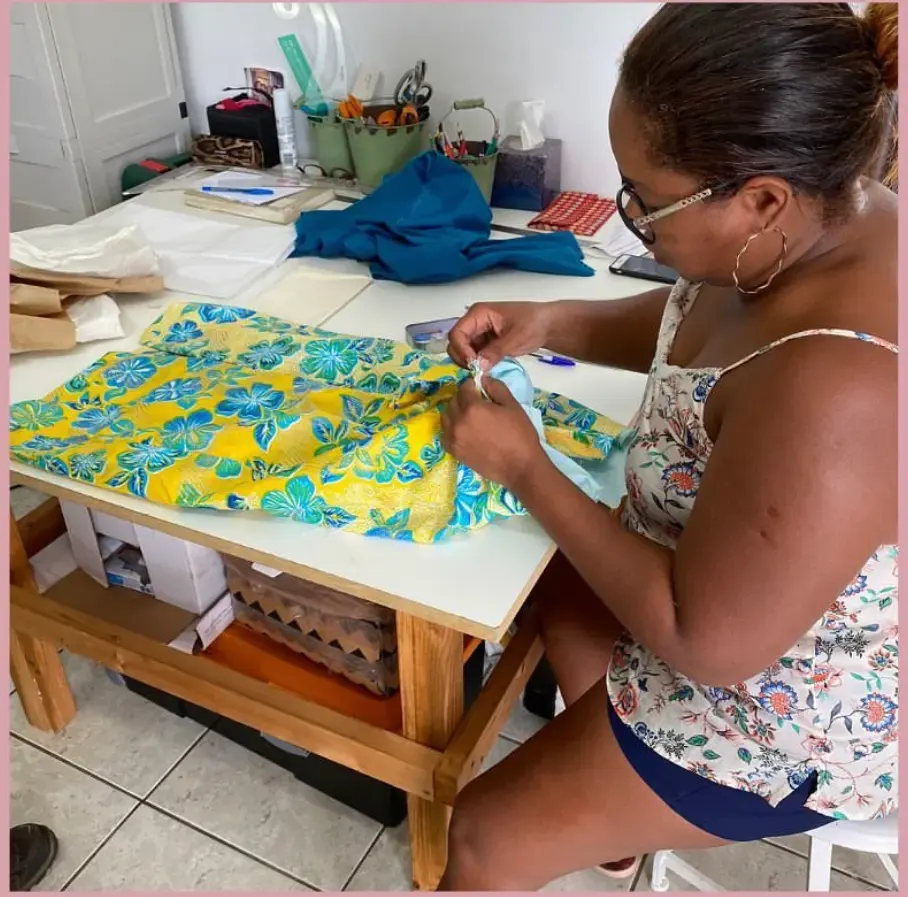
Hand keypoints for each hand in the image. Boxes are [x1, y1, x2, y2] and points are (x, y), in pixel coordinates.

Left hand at [441, 375, 547, 492]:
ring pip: (446, 417)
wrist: (520, 467)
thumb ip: (495, 387)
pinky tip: (466, 431)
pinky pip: (445, 433)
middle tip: (478, 404)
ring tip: (471, 418)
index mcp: (472, 408)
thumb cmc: (520, 434)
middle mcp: (457, 422)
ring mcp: (453, 438)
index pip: (464, 387)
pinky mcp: (453, 451)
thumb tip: (483, 379)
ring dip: (456, 413)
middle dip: (464, 398)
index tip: (480, 389)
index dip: (473, 385)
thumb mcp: (512, 405)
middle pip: (453, 401)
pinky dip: (452, 428)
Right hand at [447, 301, 554, 370]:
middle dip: (462, 357)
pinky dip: (476, 363)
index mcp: (478, 313)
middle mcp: (474, 322)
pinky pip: (473, 355)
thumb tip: (478, 366)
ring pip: (462, 351)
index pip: (457, 333)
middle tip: (477, 370)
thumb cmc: (533, 324)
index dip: (461, 350)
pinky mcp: (484, 343)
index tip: (473, 364)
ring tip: (483, 369)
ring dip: (469, 362)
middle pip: (455, 342)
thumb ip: (495, 352)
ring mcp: (478, 333)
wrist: (547, 325)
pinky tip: (487, 368)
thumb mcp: (515, 339)